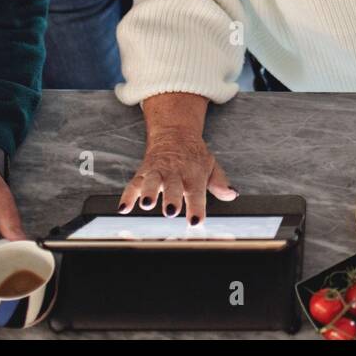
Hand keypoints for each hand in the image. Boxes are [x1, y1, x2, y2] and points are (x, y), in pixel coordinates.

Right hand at [118, 123, 237, 223]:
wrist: (174, 134)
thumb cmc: (194, 156)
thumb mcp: (211, 165)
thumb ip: (220, 183)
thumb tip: (231, 194)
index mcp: (194, 175)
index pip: (196, 193)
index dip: (196, 208)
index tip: (195, 221)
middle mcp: (175, 174)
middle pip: (173, 187)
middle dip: (171, 199)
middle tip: (171, 211)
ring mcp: (158, 173)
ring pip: (152, 182)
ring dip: (149, 193)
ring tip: (147, 204)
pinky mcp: (143, 173)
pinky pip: (133, 184)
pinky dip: (127, 196)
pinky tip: (123, 209)